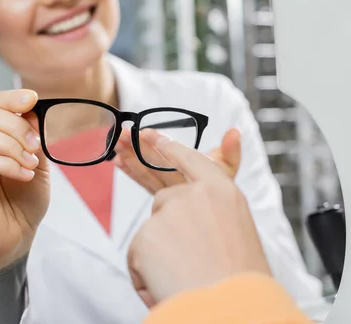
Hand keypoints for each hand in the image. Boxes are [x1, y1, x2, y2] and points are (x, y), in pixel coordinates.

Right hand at [0, 89, 49, 269]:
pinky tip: (24, 174)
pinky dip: (7, 165)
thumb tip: (32, 109)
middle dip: (17, 126)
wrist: (18, 235)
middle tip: (36, 146)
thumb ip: (33, 136)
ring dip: (11, 145)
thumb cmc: (24, 197)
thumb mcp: (37, 161)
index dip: (11, 98)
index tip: (32, 99)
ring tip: (30, 162)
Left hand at [112, 127, 240, 193]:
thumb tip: (234, 132)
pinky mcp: (157, 195)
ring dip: (130, 158)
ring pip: (147, 175)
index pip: (177, 160)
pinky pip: (142, 182)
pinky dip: (129, 171)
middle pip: (157, 167)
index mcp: (198, 180)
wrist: (215, 219)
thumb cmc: (222, 188)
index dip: (161, 145)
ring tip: (117, 143)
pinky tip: (117, 160)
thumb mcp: (229, 169)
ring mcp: (167, 194)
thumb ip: (231, 151)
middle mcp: (181, 189)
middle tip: (124, 133)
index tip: (146, 132)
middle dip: (139, 149)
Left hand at [127, 132, 270, 306]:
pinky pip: (140, 255)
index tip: (148, 135)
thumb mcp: (235, 229)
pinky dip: (148, 274)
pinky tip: (163, 285)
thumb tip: (228, 138)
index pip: (189, 160)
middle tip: (122, 141)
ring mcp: (170, 211)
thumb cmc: (239, 276)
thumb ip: (216, 197)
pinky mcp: (147, 234)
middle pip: (160, 186)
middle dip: (138, 163)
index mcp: (224, 191)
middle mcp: (196, 194)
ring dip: (160, 252)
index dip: (167, 148)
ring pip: (153, 229)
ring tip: (180, 276)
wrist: (230, 308)